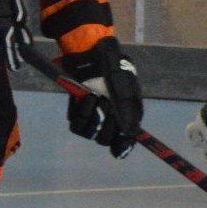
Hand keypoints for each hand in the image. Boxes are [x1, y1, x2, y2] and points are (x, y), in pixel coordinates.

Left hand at [66, 38, 142, 157]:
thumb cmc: (115, 71)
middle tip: (108, 106)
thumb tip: (130, 134)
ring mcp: (92, 117)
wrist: (95, 57)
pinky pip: (76, 124)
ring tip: (96, 98)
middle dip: (107, 125)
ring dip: (93, 117)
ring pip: (90, 134)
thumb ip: (128, 113)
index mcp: (126, 117)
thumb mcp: (127, 91)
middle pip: (106, 139)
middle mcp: (109, 121)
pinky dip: (81, 112)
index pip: (124, 142)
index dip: (122, 147)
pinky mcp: (77, 112)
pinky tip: (86, 97)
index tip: (118, 150)